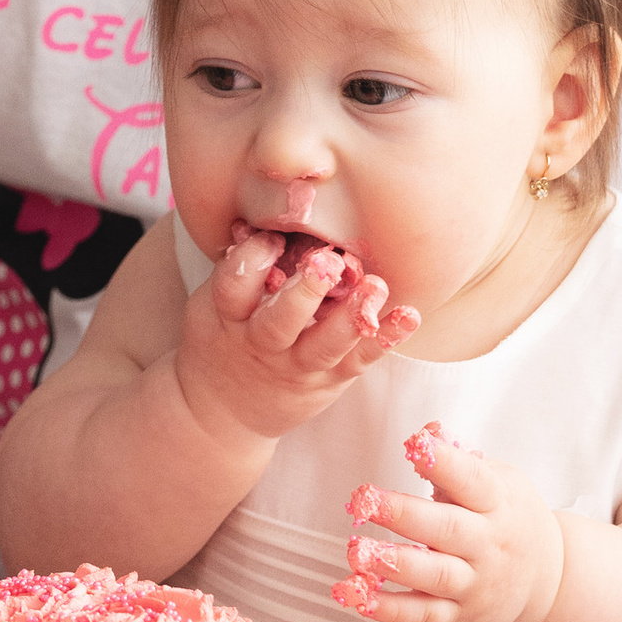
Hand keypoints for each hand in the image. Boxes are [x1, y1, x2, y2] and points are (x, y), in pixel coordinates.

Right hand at [174, 225, 420, 447]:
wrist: (221, 410)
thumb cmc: (225, 336)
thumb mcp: (214, 304)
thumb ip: (241, 266)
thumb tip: (271, 211)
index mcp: (228, 316)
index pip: (234, 285)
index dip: (253, 259)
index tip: (274, 236)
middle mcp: (262, 343)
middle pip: (280, 321)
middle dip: (305, 293)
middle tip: (328, 262)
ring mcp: (297, 365)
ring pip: (323, 345)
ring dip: (351, 316)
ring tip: (375, 287)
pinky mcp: (328, 380)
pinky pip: (358, 361)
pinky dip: (384, 339)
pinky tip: (407, 316)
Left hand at [335, 421, 564, 621]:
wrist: (548, 584)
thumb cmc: (510, 520)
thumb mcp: (500, 481)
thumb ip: (462, 459)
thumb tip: (430, 430)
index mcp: (498, 503)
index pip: (472, 480)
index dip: (444, 462)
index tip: (415, 444)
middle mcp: (487, 544)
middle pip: (446, 529)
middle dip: (403, 514)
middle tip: (365, 501)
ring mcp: (473, 583)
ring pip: (433, 575)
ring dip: (393, 564)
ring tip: (356, 552)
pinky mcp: (457, 616)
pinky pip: (423, 616)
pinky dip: (390, 610)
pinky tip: (358, 597)